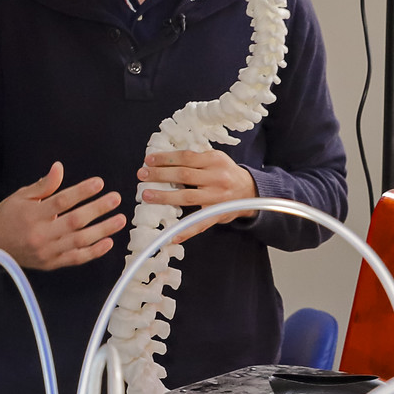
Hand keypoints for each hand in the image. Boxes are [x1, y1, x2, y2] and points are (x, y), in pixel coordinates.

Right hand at [0, 162, 126, 270]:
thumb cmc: (9, 217)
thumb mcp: (21, 196)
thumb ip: (43, 185)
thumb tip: (59, 168)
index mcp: (33, 215)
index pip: (62, 201)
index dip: (82, 191)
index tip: (99, 183)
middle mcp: (41, 234)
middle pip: (75, 221)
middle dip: (98, 209)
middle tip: (116, 198)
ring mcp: (47, 251)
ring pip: (80, 241)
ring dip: (103, 230)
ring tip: (120, 220)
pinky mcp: (51, 263)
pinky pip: (76, 259)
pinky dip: (94, 252)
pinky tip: (108, 242)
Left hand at [136, 150, 257, 242]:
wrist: (251, 191)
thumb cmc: (226, 173)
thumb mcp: (215, 159)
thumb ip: (195, 159)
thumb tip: (164, 160)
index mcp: (214, 160)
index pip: (186, 157)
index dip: (166, 158)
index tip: (148, 160)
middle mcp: (217, 178)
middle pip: (183, 175)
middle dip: (160, 175)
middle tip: (141, 175)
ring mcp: (217, 198)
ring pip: (187, 197)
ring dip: (164, 197)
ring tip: (147, 195)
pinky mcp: (217, 214)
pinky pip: (199, 224)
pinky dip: (185, 231)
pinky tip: (171, 235)